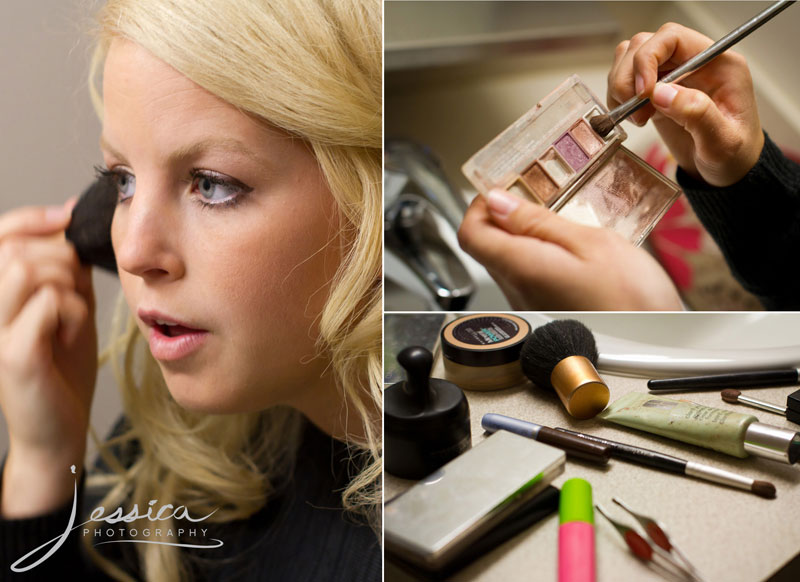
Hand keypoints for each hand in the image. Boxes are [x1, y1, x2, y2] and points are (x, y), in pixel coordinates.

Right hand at [0, 202, 97, 516]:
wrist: (58, 428)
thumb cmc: (63, 366)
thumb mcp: (69, 304)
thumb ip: (66, 266)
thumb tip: (67, 215)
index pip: (0, 235)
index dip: (32, 218)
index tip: (67, 218)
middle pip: (17, 249)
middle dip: (62, 260)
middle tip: (76, 295)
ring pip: (26, 270)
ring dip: (66, 287)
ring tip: (71, 315)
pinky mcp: (12, 355)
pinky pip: (46, 303)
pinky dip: (71, 311)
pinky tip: (69, 334)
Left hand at [458, 190, 682, 310]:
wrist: (658, 348)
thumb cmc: (634, 299)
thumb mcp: (592, 242)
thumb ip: (538, 222)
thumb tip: (497, 202)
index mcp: (522, 268)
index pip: (470, 233)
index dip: (478, 206)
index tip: (503, 190)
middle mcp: (516, 291)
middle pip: (487, 246)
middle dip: (503, 217)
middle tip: (539, 198)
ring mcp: (527, 306)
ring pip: (506, 261)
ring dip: (523, 237)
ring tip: (560, 225)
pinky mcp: (543, 312)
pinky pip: (526, 277)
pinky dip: (538, 256)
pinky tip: (569, 252)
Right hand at [607, 22, 763, 186]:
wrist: (728, 172)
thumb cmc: (733, 156)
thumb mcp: (722, 142)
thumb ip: (697, 114)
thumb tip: (660, 93)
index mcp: (717, 63)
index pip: (671, 38)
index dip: (648, 58)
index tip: (643, 93)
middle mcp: (692, 62)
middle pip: (644, 45)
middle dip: (629, 78)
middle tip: (638, 112)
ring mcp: (672, 75)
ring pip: (629, 59)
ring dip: (621, 87)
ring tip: (637, 117)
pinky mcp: (656, 90)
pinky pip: (626, 79)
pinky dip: (619, 97)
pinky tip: (633, 118)